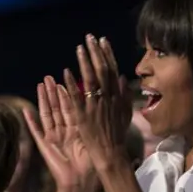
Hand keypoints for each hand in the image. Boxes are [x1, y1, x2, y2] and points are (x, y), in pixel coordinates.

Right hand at [23, 76, 93, 188]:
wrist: (80, 180)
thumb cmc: (90, 163)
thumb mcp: (94, 138)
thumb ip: (94, 122)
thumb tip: (103, 104)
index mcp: (76, 129)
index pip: (70, 107)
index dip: (66, 93)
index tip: (63, 79)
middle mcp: (64, 131)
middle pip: (57, 108)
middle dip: (52, 92)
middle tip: (49, 77)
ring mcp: (53, 137)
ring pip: (47, 115)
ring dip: (43, 100)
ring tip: (39, 86)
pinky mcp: (44, 145)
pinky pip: (36, 131)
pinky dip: (30, 121)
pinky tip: (25, 110)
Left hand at [62, 35, 133, 172]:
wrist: (111, 154)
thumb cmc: (117, 135)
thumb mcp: (126, 113)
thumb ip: (125, 95)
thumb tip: (124, 78)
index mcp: (117, 96)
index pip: (112, 70)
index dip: (107, 54)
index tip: (103, 40)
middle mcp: (107, 98)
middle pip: (102, 71)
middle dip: (96, 52)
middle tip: (89, 37)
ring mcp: (95, 106)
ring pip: (90, 80)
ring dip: (85, 63)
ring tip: (79, 48)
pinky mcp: (83, 116)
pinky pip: (77, 98)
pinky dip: (72, 85)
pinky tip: (66, 72)